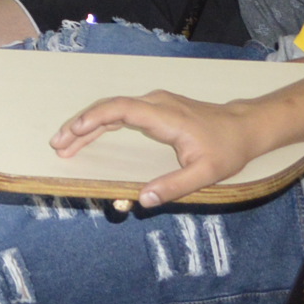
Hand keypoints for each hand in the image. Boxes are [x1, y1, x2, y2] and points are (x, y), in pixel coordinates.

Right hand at [50, 88, 263, 210]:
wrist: (245, 127)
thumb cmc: (227, 149)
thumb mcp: (205, 174)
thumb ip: (174, 187)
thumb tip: (141, 200)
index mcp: (165, 116)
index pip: (121, 109)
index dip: (94, 119)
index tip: (73, 132)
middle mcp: (155, 104)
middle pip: (109, 108)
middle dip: (81, 126)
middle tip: (58, 145)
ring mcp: (155, 104)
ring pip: (113, 109)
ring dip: (88, 125)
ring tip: (65, 143)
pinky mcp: (156, 108)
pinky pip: (122, 112)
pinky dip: (102, 123)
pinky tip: (88, 134)